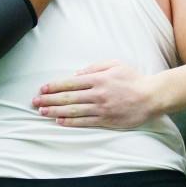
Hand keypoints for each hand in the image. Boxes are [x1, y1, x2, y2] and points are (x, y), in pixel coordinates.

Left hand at [31, 61, 162, 128]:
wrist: (151, 96)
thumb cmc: (133, 79)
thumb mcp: (115, 64)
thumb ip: (95, 67)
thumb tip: (76, 73)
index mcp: (98, 79)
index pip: (71, 83)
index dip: (54, 86)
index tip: (42, 89)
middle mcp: (97, 94)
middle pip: (68, 97)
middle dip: (49, 100)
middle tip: (34, 102)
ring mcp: (101, 108)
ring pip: (74, 110)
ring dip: (55, 112)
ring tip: (42, 112)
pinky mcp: (106, 120)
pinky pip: (85, 122)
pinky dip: (71, 122)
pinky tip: (59, 122)